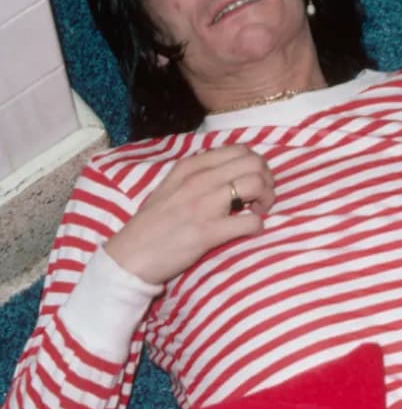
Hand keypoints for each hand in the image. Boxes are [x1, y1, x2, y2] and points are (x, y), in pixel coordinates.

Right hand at [104, 145, 275, 284]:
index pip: (240, 150)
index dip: (256, 164)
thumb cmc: (151, 224)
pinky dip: (258, 226)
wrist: (128, 257)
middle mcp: (198, 180)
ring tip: (258, 211)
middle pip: (254, 163)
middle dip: (267, 179)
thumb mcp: (170, 186)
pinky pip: (250, 222)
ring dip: (267, 198)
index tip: (254, 181)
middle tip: (261, 198)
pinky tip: (250, 230)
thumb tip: (229, 170)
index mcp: (190, 167)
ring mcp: (203, 205)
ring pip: (256, 184)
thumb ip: (197, 174)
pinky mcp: (208, 232)